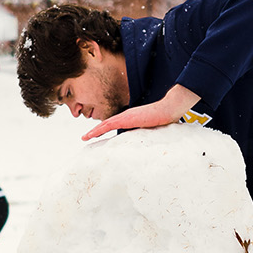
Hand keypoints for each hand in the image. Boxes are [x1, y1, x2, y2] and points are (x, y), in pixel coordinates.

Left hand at [82, 85, 199, 141]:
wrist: (168, 110)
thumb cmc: (163, 118)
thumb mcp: (151, 128)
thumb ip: (144, 132)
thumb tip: (143, 142)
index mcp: (130, 118)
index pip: (113, 125)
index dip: (103, 130)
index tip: (96, 135)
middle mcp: (125, 116)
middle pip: (106, 124)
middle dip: (95, 131)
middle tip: (85, 138)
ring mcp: (125, 116)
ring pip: (105, 124)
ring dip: (94, 131)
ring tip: (85, 138)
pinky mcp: (126, 119)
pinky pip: (109, 125)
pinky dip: (99, 130)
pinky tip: (92, 134)